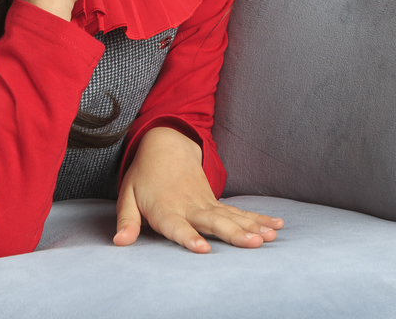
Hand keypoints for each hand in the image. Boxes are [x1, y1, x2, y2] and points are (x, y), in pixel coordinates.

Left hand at [113, 127, 283, 253]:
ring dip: (252, 227)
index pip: (177, 226)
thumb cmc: (143, 177)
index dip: (189, 237)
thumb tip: (119, 242)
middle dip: (233, 234)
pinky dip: (258, 218)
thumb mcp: (127, 197)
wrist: (166, 146)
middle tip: (253, 244)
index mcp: (165, 209)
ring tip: (269, 237)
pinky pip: (240, 212)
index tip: (203, 249)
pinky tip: (276, 226)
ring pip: (232, 216)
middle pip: (213, 222)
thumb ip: (127, 221)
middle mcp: (190, 207)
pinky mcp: (217, 202)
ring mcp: (206, 203)